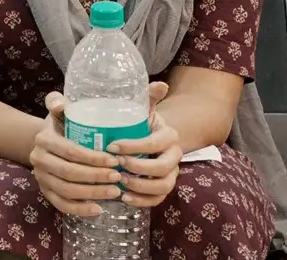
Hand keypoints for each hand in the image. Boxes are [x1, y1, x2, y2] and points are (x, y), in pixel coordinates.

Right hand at [29, 91, 125, 217]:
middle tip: (118, 177)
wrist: (47, 142)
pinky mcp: (45, 192)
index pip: (70, 151)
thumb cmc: (62, 124)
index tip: (115, 160)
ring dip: (92, 194)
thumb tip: (60, 103)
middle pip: (69, 173)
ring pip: (66, 191)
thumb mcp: (60, 110)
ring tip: (115, 192)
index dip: (92, 158)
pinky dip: (80, 210)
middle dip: (96, 177)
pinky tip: (99, 210)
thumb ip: (58, 101)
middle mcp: (38, 159)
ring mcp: (41, 178)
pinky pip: (61, 205)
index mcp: (44, 138)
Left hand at [105, 81, 179, 208]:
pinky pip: (158, 200)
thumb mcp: (141, 109)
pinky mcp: (163, 188)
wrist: (145, 138)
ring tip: (120, 183)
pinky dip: (142, 201)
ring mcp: (171, 174)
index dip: (135, 146)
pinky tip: (124, 198)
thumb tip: (160, 84)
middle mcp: (174, 156)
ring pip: (163, 187)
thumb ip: (148, 96)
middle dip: (139, 169)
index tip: (112, 147)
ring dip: (140, 187)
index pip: (156, 143)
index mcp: (169, 135)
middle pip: (163, 168)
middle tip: (116, 166)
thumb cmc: (139, 123)